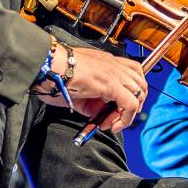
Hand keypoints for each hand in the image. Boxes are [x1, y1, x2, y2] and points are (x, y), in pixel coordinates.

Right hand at [32, 43, 147, 133]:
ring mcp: (114, 73)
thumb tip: (99, 113)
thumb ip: (92, 100)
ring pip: (139, 94)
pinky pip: (131, 104)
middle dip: (131, 105)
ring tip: (113, 123)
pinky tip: (113, 125)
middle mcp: (114, 65)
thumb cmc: (55, 74)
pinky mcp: (111, 84)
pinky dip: (126, 118)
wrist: (48, 65)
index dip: (129, 95)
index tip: (113, 111)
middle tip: (114, 119)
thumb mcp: (79, 88)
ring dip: (128, 113)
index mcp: (107, 62)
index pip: (132, 76)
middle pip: (140, 85)